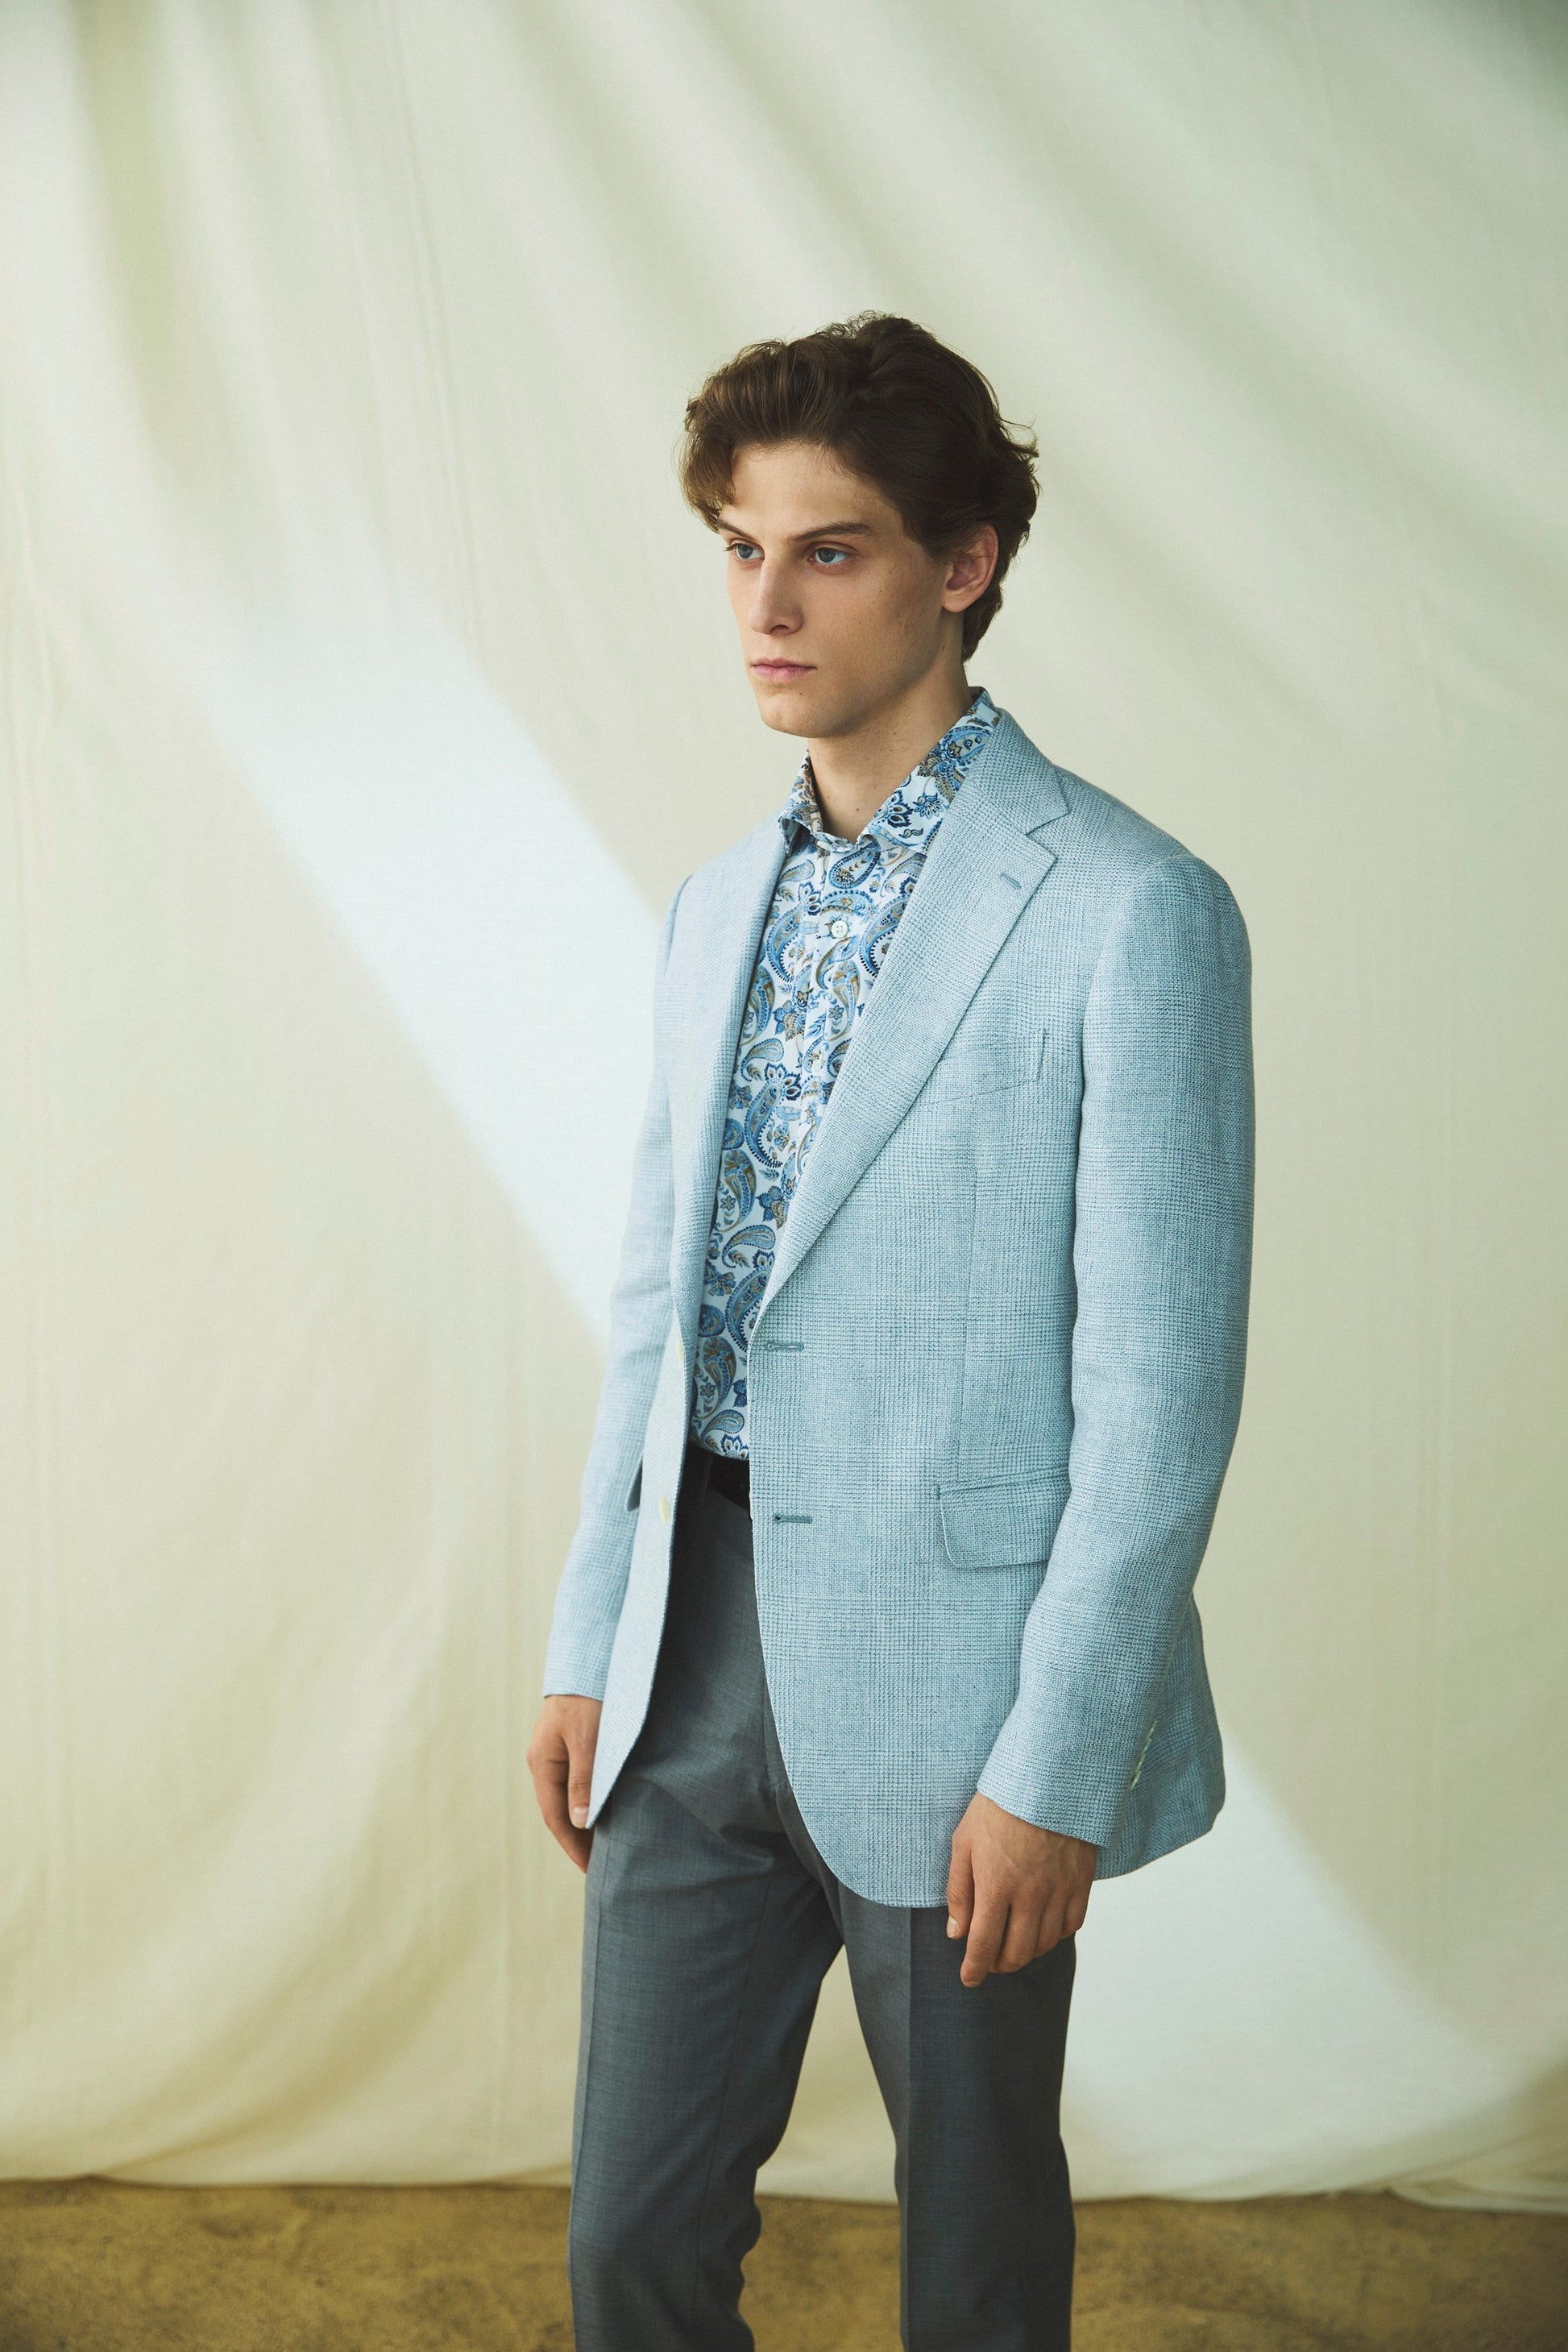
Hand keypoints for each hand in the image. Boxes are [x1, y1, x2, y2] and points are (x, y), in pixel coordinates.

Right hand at [527, 1694, 603, 1872]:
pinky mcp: (570, 1746)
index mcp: (542, 1763)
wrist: (588, 1659)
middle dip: (578, 1840)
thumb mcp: (588, 1739)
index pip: (555, 1817)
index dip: (573, 1846)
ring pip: (569, 1799)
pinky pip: (577, 1783)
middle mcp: (545, 1762)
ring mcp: (556, 1754)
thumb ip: (584, 1780)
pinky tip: (606, 1813)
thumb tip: (580, 1821)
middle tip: (601, 1867)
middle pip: (560, 1812)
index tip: (591, 1870)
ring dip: (584, 1822)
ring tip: (606, 1847)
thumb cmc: (588, 1697)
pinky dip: (589, 1802)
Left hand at [946, 1792, 1096, 1986]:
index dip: (975, 1969)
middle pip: (1017, 1953)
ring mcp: (1059, 1890)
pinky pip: (1071, 1925)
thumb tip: (956, 1934)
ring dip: (1026, 1952)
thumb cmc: (998, 1805)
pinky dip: (1055, 1935)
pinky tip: (1043, 1927)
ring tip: (1014, 1943)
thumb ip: (959, 1891)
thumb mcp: (964, 1842)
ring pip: (1045, 1944)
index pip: (984, 1944)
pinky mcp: (1081, 1882)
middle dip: (1000, 1964)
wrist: (1047, 1776)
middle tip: (990, 1960)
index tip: (969, 1979)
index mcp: (996, 1885)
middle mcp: (1030, 1895)